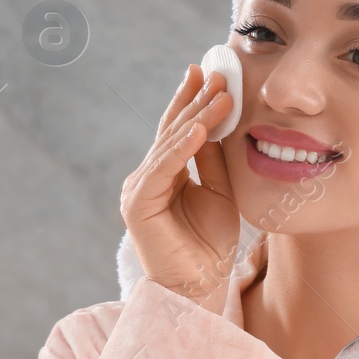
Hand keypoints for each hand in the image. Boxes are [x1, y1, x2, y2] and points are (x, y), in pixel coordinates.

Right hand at [120, 63, 240, 313]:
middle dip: (194, 99)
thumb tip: (214, 122)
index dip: (192, 101)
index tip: (210, 73)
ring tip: (218, 93)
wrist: (199, 288)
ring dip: (196, 116)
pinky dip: (181, 147)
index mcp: (165, 175)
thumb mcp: (220, 193)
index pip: (178, 130)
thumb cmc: (210, 246)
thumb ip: (212, 161)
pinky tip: (198, 128)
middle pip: (172, 130)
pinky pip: (163, 169)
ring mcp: (140, 189)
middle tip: (215, 71)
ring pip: (169, 144)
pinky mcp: (138, 204)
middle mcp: (147, 177)